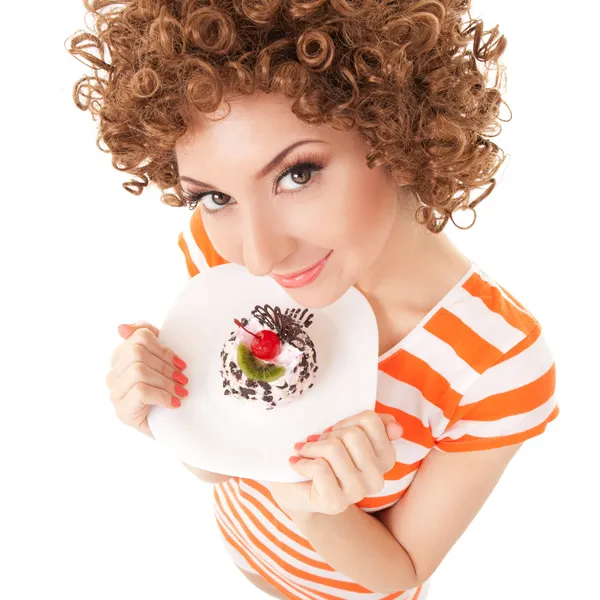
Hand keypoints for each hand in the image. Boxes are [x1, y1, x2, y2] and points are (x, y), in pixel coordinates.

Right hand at [105, 321, 188, 436]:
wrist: (178, 426)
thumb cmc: (170, 389)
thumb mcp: (163, 359)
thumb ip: (148, 337)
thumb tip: (122, 327)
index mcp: (122, 357)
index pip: (139, 337)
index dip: (162, 347)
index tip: (180, 363)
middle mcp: (113, 375)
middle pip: (136, 352)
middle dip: (165, 366)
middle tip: (183, 379)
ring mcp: (115, 394)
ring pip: (138, 371)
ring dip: (166, 382)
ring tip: (181, 392)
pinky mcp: (122, 412)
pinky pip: (140, 392)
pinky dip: (162, 396)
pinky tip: (174, 404)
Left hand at [268, 410, 402, 515]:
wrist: (296, 486)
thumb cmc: (323, 455)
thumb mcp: (346, 433)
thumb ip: (372, 425)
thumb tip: (396, 427)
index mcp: (386, 458)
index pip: (370, 421)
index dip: (346, 421)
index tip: (335, 431)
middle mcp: (377, 478)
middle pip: (352, 435)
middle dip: (329, 435)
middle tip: (318, 443)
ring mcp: (357, 493)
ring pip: (334, 450)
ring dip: (312, 447)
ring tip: (306, 452)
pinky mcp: (335, 503)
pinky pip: (319, 468)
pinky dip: (302, 461)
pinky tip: (297, 464)